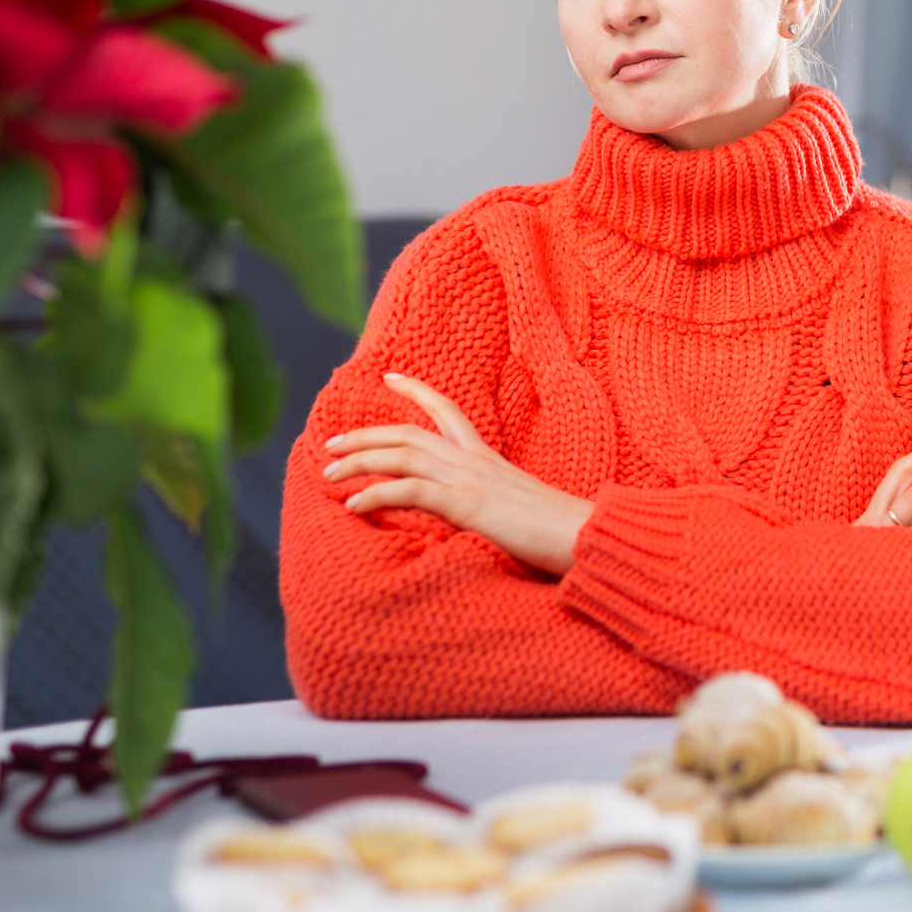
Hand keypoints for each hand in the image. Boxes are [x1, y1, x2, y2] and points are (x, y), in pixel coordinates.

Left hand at [323, 373, 593, 574]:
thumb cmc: (560, 528)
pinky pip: (409, 491)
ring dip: (358, 461)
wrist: (583, 534)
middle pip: (408, 433)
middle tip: (330, 443)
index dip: (416, 391)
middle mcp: (474, 460)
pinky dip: (375, 494)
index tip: (389, 377)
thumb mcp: (519, 507)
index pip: (448, 410)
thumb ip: (494, 501)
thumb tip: (482, 512)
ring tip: (328, 472)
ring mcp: (469, 479)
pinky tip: (352, 503)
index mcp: (488, 458)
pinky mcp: (465, 503)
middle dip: (364, 435)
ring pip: (401, 456)